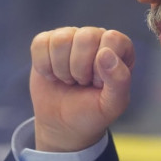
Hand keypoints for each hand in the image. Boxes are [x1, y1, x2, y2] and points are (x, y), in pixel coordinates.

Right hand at [29, 27, 134, 151]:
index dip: (101, 66)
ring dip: (61, 69)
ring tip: (68, 79)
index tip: (98, 83)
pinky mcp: (46, 42)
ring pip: (61, 39)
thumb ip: (119, 79)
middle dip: (80, 69)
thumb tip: (105, 53)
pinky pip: (40, 43)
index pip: (112, 39)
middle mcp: (96, 37)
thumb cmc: (93, 112)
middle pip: (85, 37)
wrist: (63, 124)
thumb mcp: (113, 104)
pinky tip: (52, 76)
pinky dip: (44, 66)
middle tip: (81, 83)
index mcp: (119, 48)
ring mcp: (70, 37)